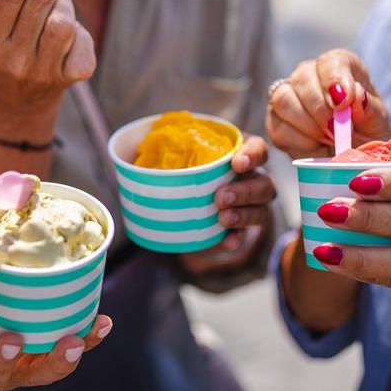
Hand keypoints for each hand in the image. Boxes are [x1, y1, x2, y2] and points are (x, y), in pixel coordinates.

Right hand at [0, 0, 95, 117]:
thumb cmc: (6, 44)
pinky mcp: (73, 77)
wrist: (20, 100)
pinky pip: (82, 36)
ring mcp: (44, 71)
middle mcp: (13, 59)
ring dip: (61, 2)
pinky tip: (64, 35)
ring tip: (51, 5)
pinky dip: (76, 28)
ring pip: (65, 16)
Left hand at [0, 283, 112, 390]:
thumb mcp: (1, 292)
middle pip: (36, 376)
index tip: (104, 322)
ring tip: (13, 338)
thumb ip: (23, 278)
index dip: (86, 343)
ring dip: (6, 359)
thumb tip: (47, 232)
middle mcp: (3, 369)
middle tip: (71, 343)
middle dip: (56, 362)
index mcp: (25, 352)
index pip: (61, 353)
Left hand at [179, 136, 275, 274]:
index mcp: (241, 154)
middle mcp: (254, 178)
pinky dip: (237, 238)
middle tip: (220, 197)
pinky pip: (247, 234)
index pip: (258, 149)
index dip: (251, 155)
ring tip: (222, 219)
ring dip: (244, 214)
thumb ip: (169, 152)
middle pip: (263, 183)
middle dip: (243, 191)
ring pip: (262, 209)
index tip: (235, 163)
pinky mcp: (244, 226)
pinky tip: (226, 241)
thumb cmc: (191, 168)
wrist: (193, 197)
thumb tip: (127, 160)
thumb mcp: (185, 155)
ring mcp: (252, 204)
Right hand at [266, 49, 390, 158]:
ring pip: (282, 100)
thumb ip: (370, 108)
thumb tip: (356, 95)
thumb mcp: (377, 122)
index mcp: (338, 66)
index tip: (343, 103)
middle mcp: (309, 75)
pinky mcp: (276, 122)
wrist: (354, 157)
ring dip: (308, 125)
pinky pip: (278, 128)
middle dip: (320, 109)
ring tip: (328, 139)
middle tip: (336, 131)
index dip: (334, 79)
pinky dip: (299, 142)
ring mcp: (288, 96)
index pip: (330, 62)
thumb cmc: (367, 133)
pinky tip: (316, 147)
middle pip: (302, 79)